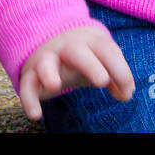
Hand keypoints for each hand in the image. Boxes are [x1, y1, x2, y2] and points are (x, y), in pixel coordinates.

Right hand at [18, 25, 134, 121]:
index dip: (119, 69)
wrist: (50, 39)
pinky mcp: (31, 75)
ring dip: (49, 73)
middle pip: (77, 51)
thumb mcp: (102, 62)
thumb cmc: (85, 56)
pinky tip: (35, 115)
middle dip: (90, 65)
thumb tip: (126, 94)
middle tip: (102, 81)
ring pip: (46, 63)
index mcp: (89, 41)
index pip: (106, 50)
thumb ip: (117, 77)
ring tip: (54, 86)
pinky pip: (27, 85)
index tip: (127, 91)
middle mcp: (66, 47)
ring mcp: (47, 59)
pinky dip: (29, 99)